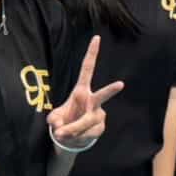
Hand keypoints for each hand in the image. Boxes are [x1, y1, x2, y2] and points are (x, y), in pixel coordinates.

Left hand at [46, 36, 124, 150]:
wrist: (70, 138)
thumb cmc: (63, 121)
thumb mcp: (54, 118)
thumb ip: (54, 120)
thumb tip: (57, 126)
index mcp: (80, 91)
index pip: (87, 69)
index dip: (91, 54)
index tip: (96, 38)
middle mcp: (92, 100)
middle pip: (102, 96)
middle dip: (110, 91)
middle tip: (121, 84)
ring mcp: (98, 114)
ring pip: (88, 121)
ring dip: (73, 129)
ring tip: (62, 134)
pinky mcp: (100, 127)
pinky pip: (88, 132)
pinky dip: (77, 136)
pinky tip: (75, 136)